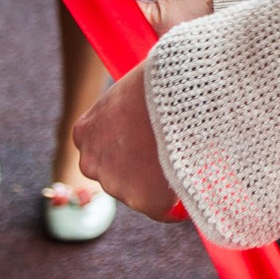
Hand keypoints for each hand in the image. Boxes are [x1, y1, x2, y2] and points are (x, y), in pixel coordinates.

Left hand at [74, 63, 178, 220]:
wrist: (180, 95)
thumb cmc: (161, 78)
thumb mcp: (133, 85)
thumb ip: (130, 99)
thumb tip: (139, 68)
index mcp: (84, 132)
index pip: (104, 149)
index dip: (130, 146)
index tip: (151, 140)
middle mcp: (91, 163)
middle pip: (120, 174)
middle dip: (142, 168)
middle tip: (173, 151)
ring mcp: (116, 186)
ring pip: (142, 192)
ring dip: (161, 183)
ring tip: (188, 160)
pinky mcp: (145, 203)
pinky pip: (166, 210)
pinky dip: (180, 203)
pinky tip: (195, 187)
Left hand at [82, 0, 217, 37]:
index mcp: (165, 32)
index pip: (123, 21)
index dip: (110, 2)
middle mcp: (178, 45)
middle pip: (140, 30)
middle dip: (132, 9)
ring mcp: (192, 42)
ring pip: (158, 29)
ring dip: (152, 11)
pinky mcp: (204, 36)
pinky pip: (176, 29)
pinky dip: (170, 13)